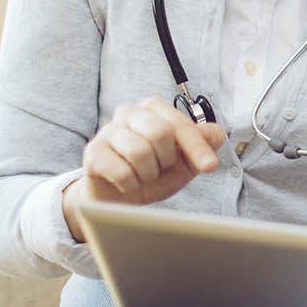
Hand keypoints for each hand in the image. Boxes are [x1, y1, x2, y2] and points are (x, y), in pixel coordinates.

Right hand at [63, 97, 226, 239]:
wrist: (120, 198)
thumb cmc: (154, 174)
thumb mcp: (185, 162)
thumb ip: (203, 144)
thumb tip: (213, 133)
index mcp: (155, 108)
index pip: (181, 123)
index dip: (197, 147)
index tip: (209, 166)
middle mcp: (130, 112)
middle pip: (160, 132)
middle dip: (167, 159)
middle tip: (161, 168)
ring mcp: (108, 131)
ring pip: (139, 151)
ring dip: (148, 174)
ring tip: (143, 176)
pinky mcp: (93, 152)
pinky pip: (121, 171)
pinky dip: (131, 184)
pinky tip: (128, 183)